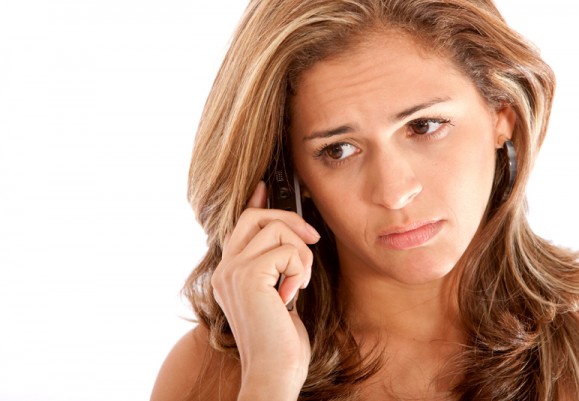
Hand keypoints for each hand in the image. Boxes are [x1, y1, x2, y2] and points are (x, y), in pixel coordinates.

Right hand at [211, 181, 319, 399]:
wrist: (275, 372)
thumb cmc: (281, 340)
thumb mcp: (280, 294)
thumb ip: (277, 265)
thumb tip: (290, 236)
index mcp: (229, 273)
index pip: (240, 225)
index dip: (255, 203)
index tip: (265, 187)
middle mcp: (225, 268)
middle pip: (256, 216)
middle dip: (290, 220)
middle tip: (312, 239)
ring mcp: (232, 271)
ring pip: (276, 230)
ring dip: (301, 254)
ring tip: (300, 284)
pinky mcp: (248, 276)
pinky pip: (287, 250)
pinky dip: (301, 269)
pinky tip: (294, 294)